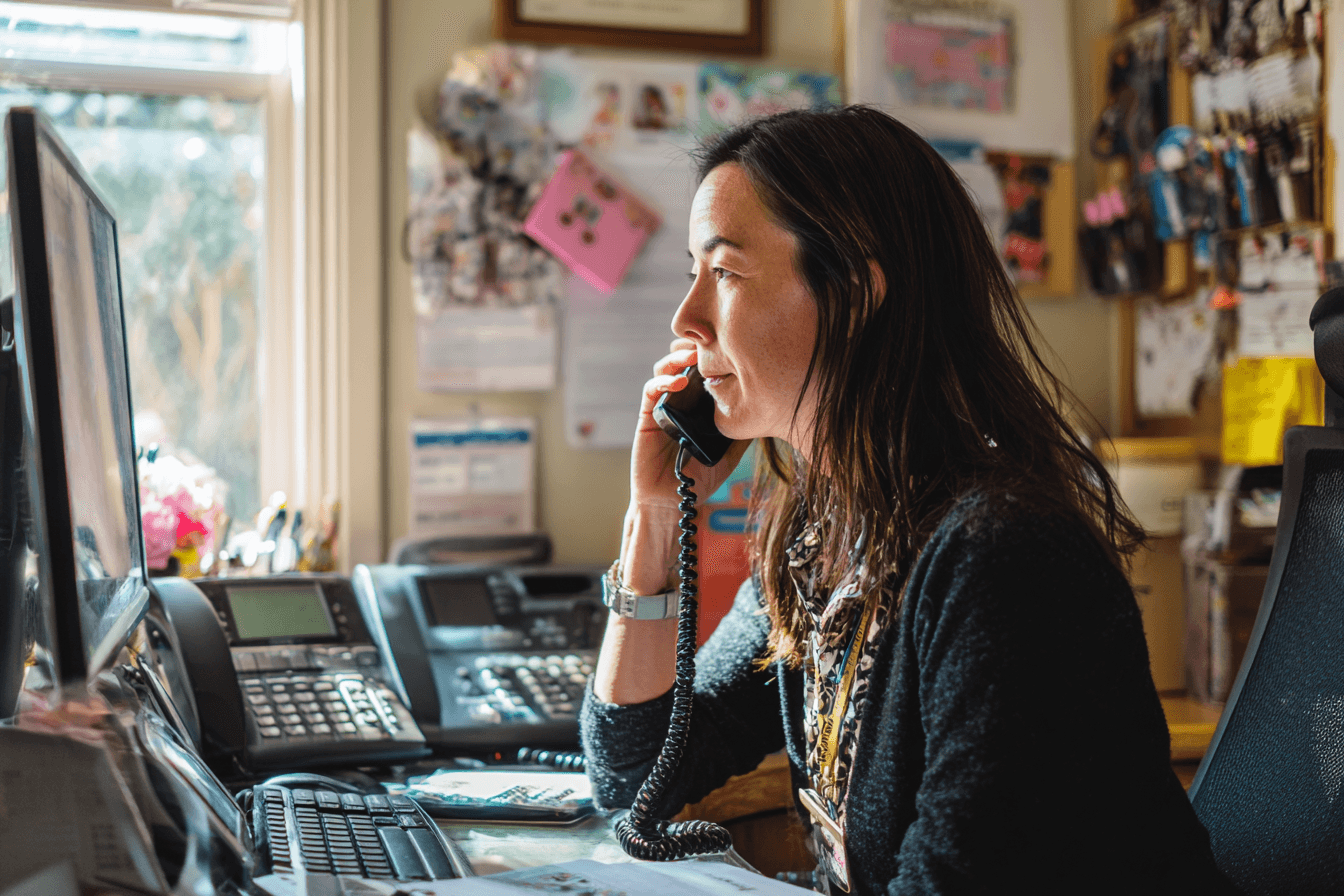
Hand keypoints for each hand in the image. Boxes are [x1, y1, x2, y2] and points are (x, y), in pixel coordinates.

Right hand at [630, 339, 749, 515]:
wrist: (674, 502)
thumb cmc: (701, 477)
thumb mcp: (731, 450)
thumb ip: (741, 427)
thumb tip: (767, 407)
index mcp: (700, 402)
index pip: (706, 368)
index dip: (715, 352)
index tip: (733, 342)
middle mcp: (681, 398)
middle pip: (685, 361)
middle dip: (696, 345)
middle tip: (711, 336)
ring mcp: (664, 404)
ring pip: (666, 368)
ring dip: (679, 357)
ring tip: (695, 353)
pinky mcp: (648, 415)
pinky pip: (652, 390)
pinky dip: (664, 380)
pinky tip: (681, 380)